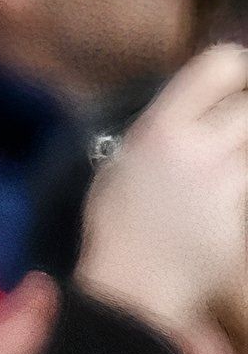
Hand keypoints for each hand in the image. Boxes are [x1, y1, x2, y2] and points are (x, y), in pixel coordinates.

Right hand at [76, 45, 247, 339]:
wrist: (132, 286)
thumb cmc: (118, 228)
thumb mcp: (120, 166)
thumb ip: (158, 133)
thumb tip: (191, 113)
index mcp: (160, 128)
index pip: (220, 68)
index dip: (240, 68)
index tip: (240, 84)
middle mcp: (193, 148)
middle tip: (235, 142)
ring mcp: (221, 184)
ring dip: (244, 160)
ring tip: (228, 173)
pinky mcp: (241, 216)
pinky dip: (243, 189)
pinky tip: (228, 201)